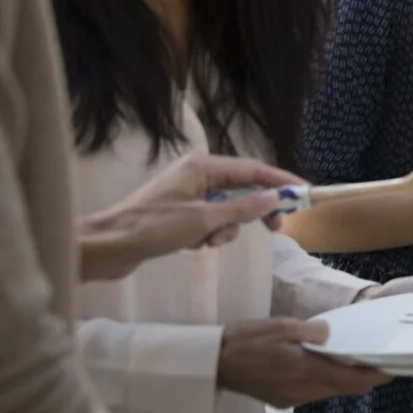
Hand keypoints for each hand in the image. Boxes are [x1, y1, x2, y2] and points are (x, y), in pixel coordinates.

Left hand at [78, 153, 306, 281]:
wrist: (107, 246)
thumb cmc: (154, 227)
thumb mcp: (204, 219)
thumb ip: (242, 208)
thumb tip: (274, 197)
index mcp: (203, 166)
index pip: (253, 170)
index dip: (281, 182)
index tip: (304, 193)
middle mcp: (196, 174)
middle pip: (242, 188)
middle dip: (255, 210)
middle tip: (274, 229)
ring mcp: (187, 193)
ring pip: (226, 209)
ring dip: (226, 228)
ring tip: (209, 243)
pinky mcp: (178, 212)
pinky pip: (210, 220)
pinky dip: (209, 233)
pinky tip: (195, 245)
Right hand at [215, 318, 390, 407]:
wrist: (212, 364)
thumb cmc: (245, 340)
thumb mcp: (280, 326)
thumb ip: (310, 331)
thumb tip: (330, 334)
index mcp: (307, 371)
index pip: (352, 381)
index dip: (375, 377)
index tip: (393, 369)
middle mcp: (304, 391)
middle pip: (344, 389)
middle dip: (363, 378)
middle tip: (377, 361)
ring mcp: (292, 398)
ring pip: (329, 392)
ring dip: (343, 380)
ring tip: (353, 361)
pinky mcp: (282, 400)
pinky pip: (313, 393)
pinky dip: (325, 382)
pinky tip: (322, 366)